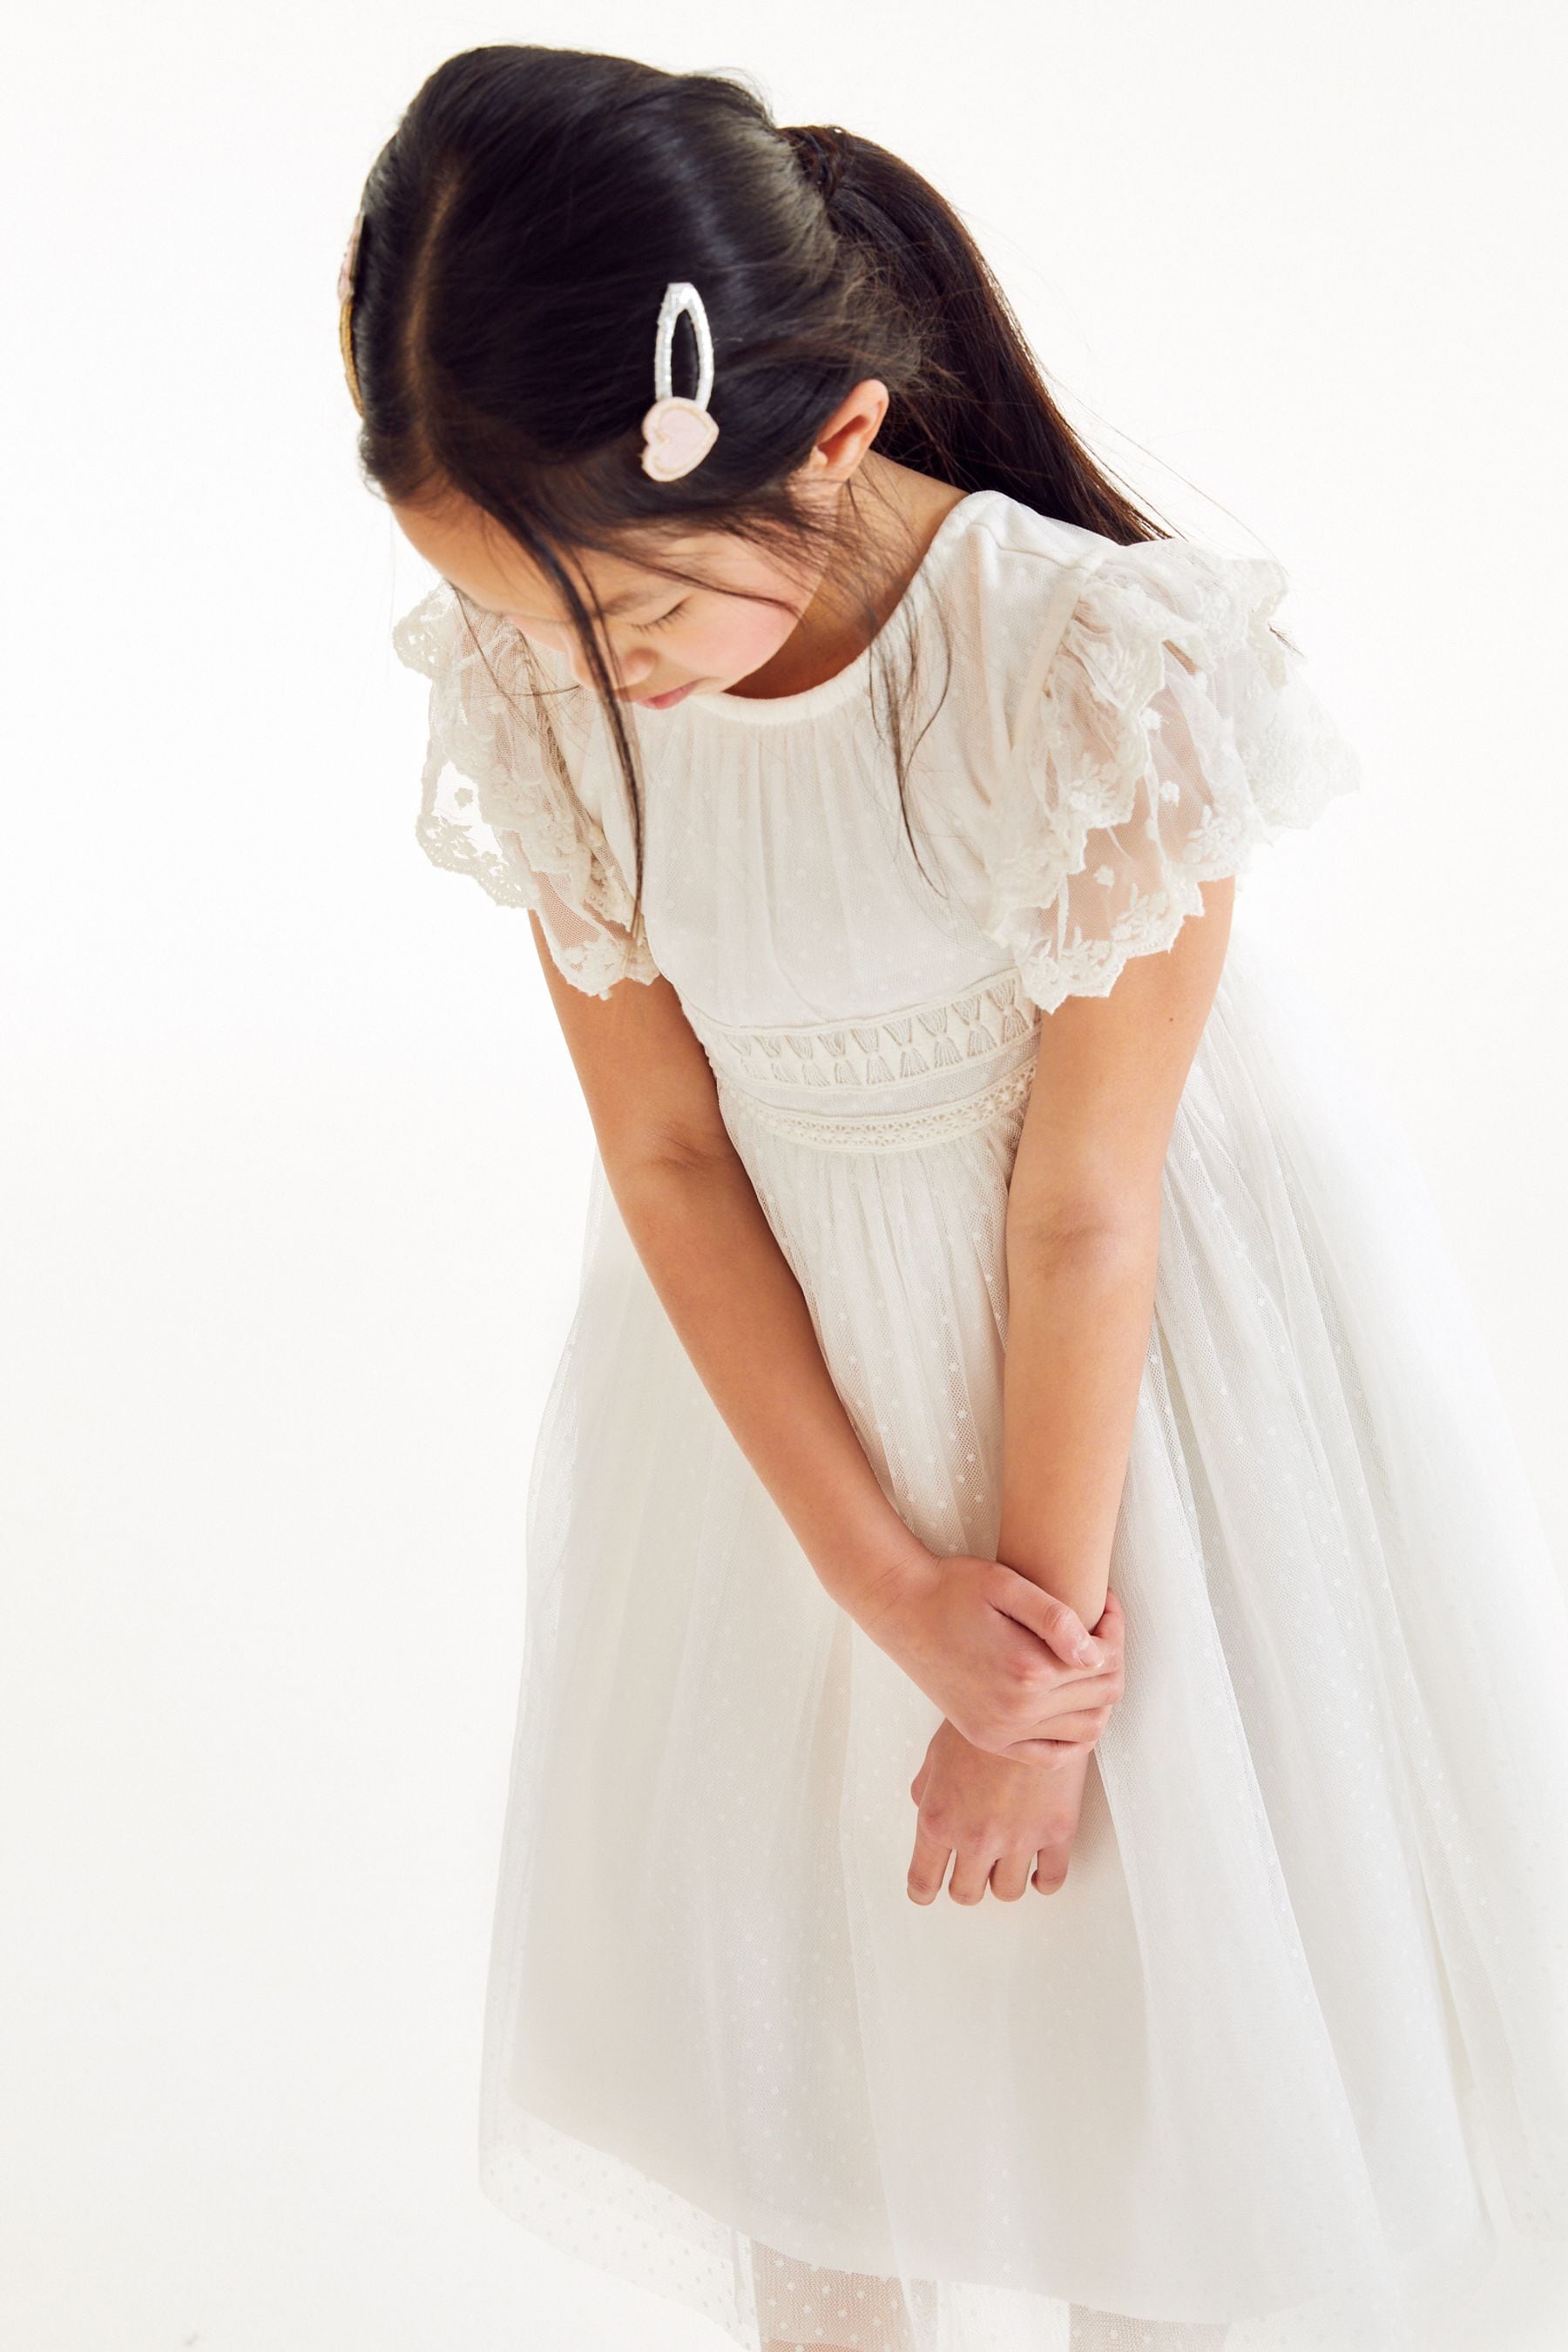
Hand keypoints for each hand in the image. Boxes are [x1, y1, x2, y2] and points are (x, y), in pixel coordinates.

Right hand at [858, 1553, 1124, 1761]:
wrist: (902, 1611)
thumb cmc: (952, 1588)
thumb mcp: (1005, 1585)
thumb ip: (1054, 1617)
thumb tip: (1094, 1653)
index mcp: (1026, 1670)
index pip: (1103, 1662)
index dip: (1114, 1630)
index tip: (1106, 1605)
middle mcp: (1016, 1710)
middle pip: (1101, 1697)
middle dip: (1112, 1661)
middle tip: (1100, 1630)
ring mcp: (1001, 1731)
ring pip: (1086, 1729)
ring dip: (1098, 1696)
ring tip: (1086, 1661)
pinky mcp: (989, 1739)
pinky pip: (1052, 1756)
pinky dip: (1075, 1737)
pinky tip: (1073, 1706)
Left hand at [907, 1720, 1094, 1904]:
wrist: (1032, 1696)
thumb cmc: (982, 1718)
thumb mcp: (937, 1752)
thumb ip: (927, 1791)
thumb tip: (924, 1809)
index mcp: (939, 1820)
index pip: (923, 1880)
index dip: (924, 1891)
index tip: (927, 1891)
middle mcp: (976, 1837)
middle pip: (967, 1893)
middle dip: (966, 1883)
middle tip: (971, 1871)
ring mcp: (1019, 1839)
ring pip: (1007, 1892)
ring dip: (1003, 1880)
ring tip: (1006, 1863)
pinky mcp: (1057, 1832)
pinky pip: (1051, 1879)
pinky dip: (1043, 1881)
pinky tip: (1038, 1870)